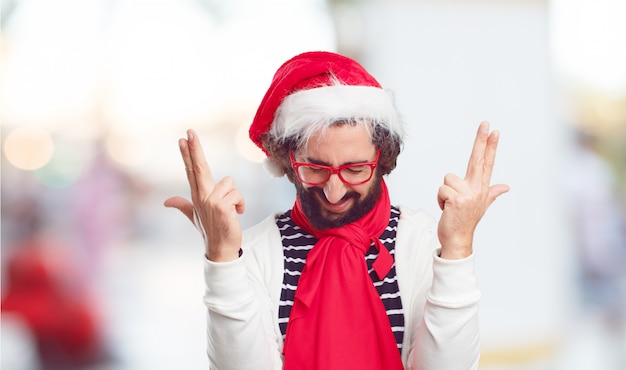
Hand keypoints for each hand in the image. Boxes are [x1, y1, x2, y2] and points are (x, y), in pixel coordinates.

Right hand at [164, 129, 244, 261]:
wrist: (221, 249)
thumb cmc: (211, 231)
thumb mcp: (195, 216)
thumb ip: (182, 205)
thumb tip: (166, 201)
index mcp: (197, 195)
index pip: (191, 170)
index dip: (187, 153)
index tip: (183, 138)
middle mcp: (202, 196)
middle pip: (199, 167)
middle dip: (194, 148)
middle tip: (189, 131)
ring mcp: (210, 201)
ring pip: (230, 183)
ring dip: (236, 196)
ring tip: (232, 210)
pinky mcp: (221, 207)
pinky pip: (237, 194)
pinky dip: (241, 204)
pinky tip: (237, 214)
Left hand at [436, 121, 508, 258]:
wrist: (458, 240)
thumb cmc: (465, 221)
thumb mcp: (481, 205)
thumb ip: (492, 193)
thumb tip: (505, 187)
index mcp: (482, 188)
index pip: (488, 163)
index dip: (491, 146)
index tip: (494, 130)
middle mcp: (477, 189)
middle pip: (478, 160)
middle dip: (482, 140)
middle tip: (485, 123)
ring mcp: (468, 194)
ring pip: (448, 179)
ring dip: (444, 192)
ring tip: (450, 205)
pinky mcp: (456, 199)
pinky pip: (442, 190)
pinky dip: (440, 199)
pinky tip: (446, 209)